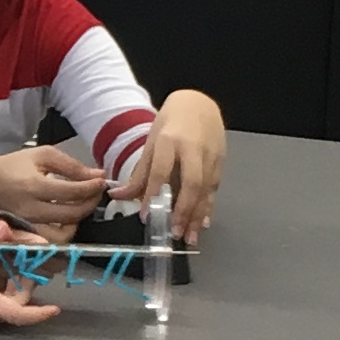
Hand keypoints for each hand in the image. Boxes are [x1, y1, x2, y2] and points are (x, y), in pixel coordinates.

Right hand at [0, 143, 106, 235]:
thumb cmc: (13, 166)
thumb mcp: (42, 155)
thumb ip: (71, 165)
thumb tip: (97, 176)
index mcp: (35, 186)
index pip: (74, 192)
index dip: (93, 187)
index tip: (101, 180)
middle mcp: (33, 210)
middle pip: (73, 215)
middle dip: (90, 203)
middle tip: (96, 192)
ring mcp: (29, 226)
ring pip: (64, 234)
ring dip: (78, 220)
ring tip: (81, 205)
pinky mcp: (28, 235)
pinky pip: (54, 240)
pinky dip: (66, 230)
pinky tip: (68, 216)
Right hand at [0, 219, 60, 329]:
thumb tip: (4, 226)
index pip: (17, 313)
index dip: (37, 314)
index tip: (55, 309)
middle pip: (16, 305)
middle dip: (25, 286)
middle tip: (26, 265)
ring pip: (6, 305)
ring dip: (14, 287)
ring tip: (11, 264)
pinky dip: (1, 290)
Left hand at [129, 91, 228, 242]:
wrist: (199, 103)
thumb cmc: (171, 123)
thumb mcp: (151, 143)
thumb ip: (139, 173)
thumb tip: (118, 196)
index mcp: (169, 140)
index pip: (161, 171)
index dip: (154, 194)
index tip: (147, 216)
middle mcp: (192, 148)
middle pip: (191, 182)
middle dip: (183, 210)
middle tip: (174, 232)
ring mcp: (210, 155)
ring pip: (205, 189)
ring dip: (197, 215)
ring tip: (189, 236)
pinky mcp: (221, 161)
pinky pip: (214, 188)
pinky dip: (208, 207)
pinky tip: (203, 223)